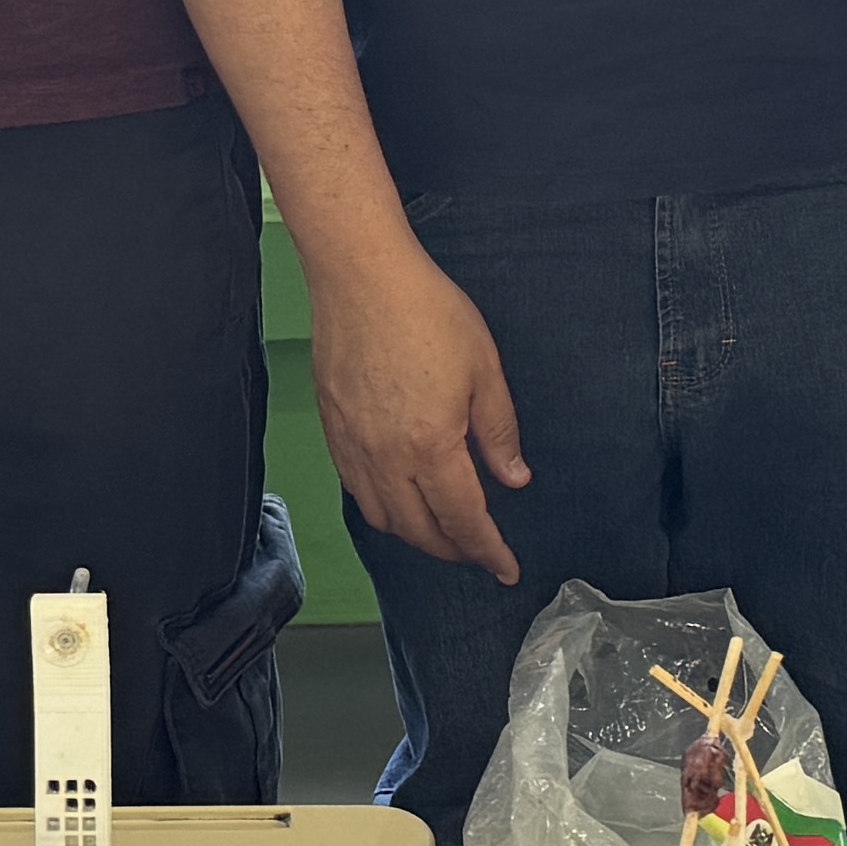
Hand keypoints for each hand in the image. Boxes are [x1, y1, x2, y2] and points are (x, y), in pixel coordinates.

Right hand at [311, 242, 523, 580]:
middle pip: (420, 532)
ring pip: (383, 518)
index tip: (506, 569)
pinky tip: (399, 496)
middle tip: (479, 551)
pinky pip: (356, 489)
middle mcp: (386, 458)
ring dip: (415, 535)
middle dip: (453, 551)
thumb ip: (499, 433)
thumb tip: (513, 478)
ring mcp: (353, 446)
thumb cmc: (426, 312)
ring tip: (441, 529)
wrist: (361, 276)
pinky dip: (381, 507)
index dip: (488, 551)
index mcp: (431, 447)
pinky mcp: (333, 429)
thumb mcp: (485, 370)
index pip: (464, 520)